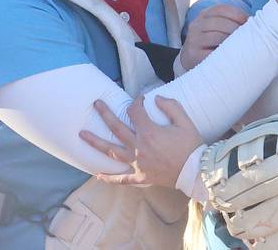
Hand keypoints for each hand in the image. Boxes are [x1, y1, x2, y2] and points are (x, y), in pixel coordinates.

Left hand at [79, 96, 202, 186]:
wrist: (195, 171)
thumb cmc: (191, 145)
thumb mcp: (185, 122)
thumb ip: (171, 106)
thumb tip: (156, 98)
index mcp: (149, 132)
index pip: (135, 112)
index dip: (136, 102)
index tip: (140, 99)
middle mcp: (138, 147)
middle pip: (116, 128)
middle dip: (105, 114)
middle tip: (95, 104)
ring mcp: (137, 163)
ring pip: (112, 152)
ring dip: (96, 143)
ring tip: (82, 135)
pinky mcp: (140, 176)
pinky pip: (121, 179)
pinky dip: (109, 178)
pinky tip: (97, 175)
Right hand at [180, 5, 248, 70]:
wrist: (189, 58)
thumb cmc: (211, 41)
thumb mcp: (216, 27)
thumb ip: (230, 21)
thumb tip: (254, 21)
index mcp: (204, 14)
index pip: (222, 9)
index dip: (238, 14)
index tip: (249, 22)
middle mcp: (196, 25)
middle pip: (221, 23)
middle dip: (237, 29)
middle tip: (249, 37)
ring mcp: (194, 40)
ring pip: (218, 37)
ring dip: (233, 41)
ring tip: (243, 46)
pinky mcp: (193, 54)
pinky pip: (212, 53)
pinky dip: (225, 54)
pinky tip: (233, 56)